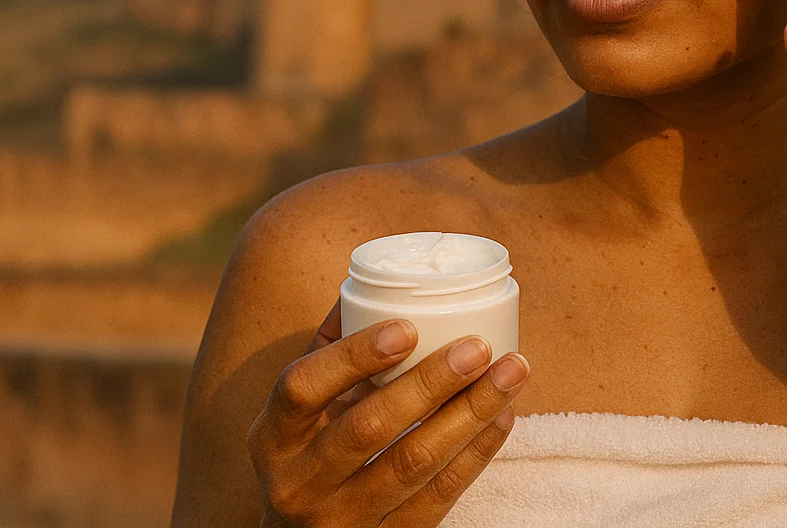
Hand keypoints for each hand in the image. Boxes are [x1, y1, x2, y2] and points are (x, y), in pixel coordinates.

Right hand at [246, 302, 530, 527]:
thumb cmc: (308, 454)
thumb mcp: (299, 411)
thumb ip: (328, 351)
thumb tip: (367, 282)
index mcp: (273, 437)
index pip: (302, 388)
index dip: (352, 356)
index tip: (407, 328)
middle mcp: (300, 483)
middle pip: (366, 428)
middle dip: (429, 383)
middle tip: (479, 346)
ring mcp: (343, 519)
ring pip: (413, 464)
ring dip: (470, 414)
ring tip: (512, 370)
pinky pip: (439, 498)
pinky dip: (477, 454)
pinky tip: (504, 416)